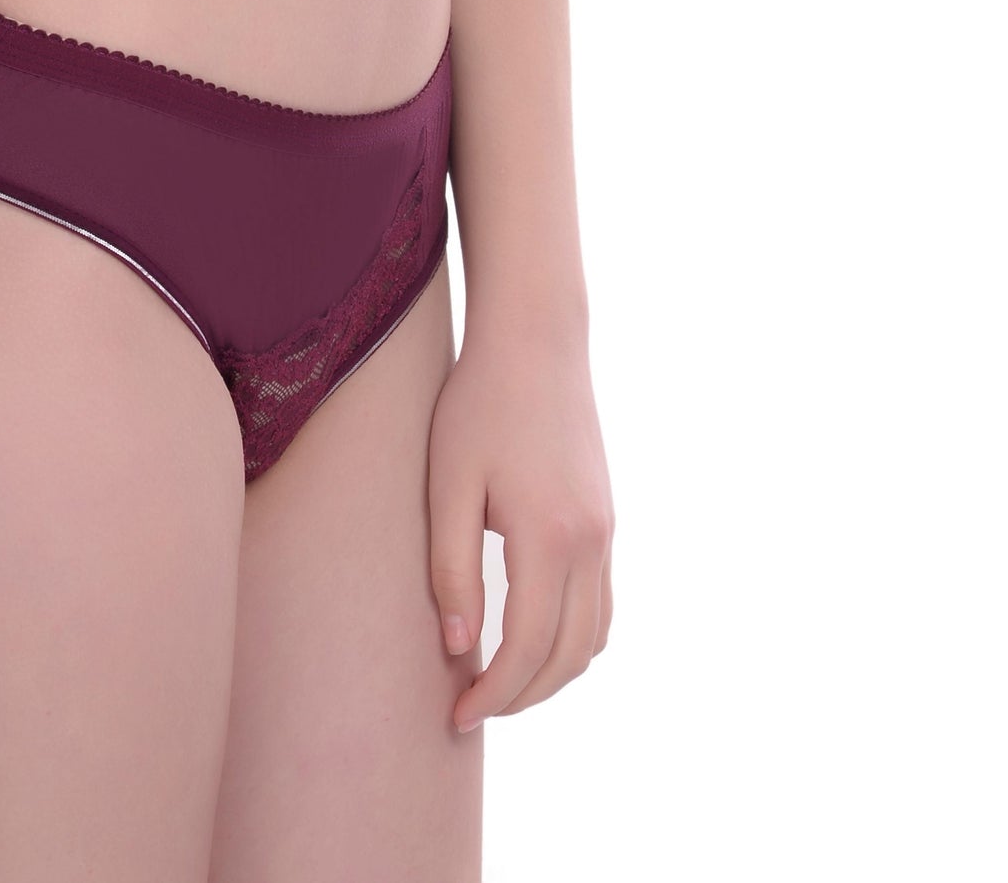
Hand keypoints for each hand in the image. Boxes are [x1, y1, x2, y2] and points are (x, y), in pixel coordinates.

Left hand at [427, 323, 613, 730]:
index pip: (527, 647)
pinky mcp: (607, 521)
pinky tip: (533, 640)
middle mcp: (590, 544)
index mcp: (549, 537)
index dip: (494, 693)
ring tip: (501, 685)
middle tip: (472, 710)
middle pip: (568, 657)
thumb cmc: (478, 404)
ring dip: (553, 675)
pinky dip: (574, 641)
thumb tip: (458, 648)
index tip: (457, 715)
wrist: (536, 341)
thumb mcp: (448, 483)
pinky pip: (603, 607)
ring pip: (594, 639)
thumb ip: (452, 568)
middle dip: (522, 697)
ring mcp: (606, 533)